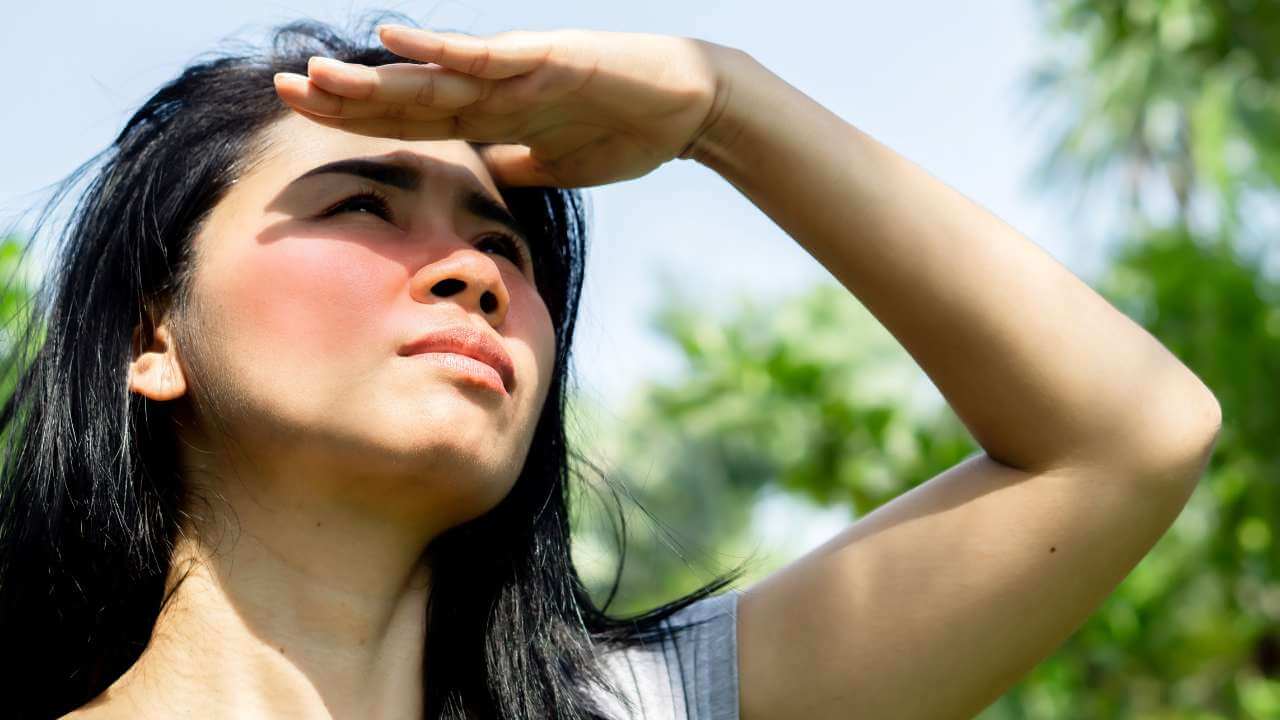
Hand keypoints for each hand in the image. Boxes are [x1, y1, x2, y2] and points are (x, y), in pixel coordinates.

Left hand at [273, 25, 735, 187]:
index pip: (412, 122)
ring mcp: (515, 71)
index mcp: (492, 116)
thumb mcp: (552, 167)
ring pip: (432, 78)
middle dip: (344, 97)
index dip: (358, 122)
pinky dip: (441, 52)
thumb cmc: (625, 133)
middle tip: (280, 87)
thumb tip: (477, 183)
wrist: (688, 108)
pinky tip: (394, 42)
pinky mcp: (546, 59)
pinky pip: (486, 56)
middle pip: (406, 98)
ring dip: (373, 79)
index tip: (305, 120)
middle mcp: (492, 89)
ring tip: (315, 75)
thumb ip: (511, 167)